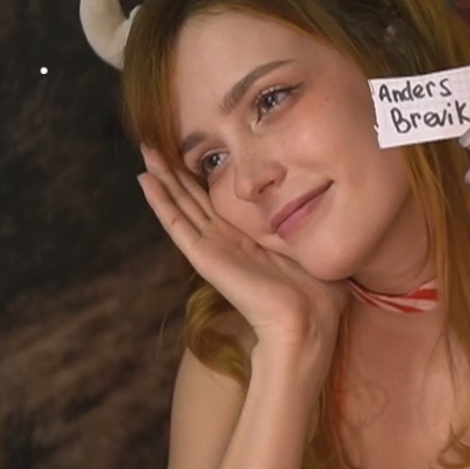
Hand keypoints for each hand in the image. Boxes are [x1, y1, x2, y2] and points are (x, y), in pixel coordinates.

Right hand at [138, 147, 346, 369]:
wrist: (306, 322)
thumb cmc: (316, 297)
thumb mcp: (311, 254)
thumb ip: (306, 234)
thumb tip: (324, 215)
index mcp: (249, 243)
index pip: (218, 206)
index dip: (202, 181)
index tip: (191, 156)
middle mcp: (226, 244)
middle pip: (193, 201)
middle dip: (174, 173)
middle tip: (154, 147)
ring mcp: (212, 250)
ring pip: (180, 207)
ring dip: (162, 180)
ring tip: (145, 154)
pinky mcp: (205, 257)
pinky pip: (177, 224)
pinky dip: (160, 203)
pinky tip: (145, 181)